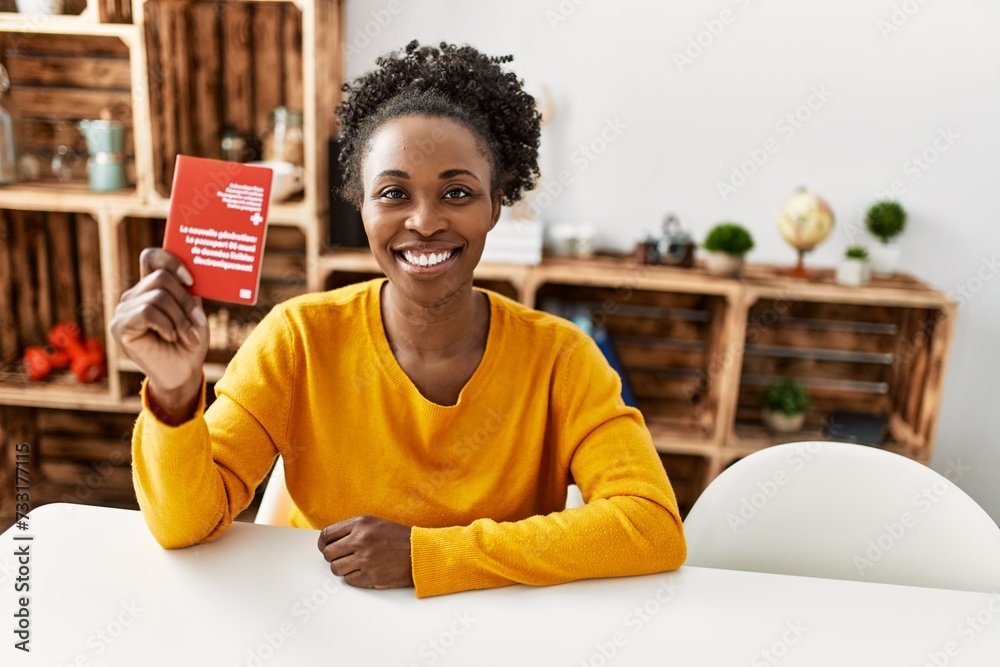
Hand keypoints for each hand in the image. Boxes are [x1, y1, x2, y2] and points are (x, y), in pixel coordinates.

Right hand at [109, 248, 208, 422]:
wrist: (183, 372)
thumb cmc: (190, 342)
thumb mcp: (194, 311)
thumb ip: (187, 290)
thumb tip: (189, 273)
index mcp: (152, 288)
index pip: (152, 257)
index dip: (171, 261)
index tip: (191, 280)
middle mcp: (135, 295)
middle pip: (161, 278)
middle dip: (185, 301)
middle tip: (199, 322)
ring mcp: (124, 310)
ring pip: (157, 297)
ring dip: (180, 318)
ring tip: (189, 336)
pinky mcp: (119, 326)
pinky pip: (147, 312)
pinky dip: (166, 325)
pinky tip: (171, 338)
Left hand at [317, 515, 413, 589]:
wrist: (421, 553)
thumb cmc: (399, 538)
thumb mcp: (375, 523)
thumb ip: (353, 529)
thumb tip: (330, 541)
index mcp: (361, 523)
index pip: (327, 534)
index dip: (323, 544)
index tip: (326, 548)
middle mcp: (361, 540)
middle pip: (328, 553)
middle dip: (333, 557)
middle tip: (343, 558)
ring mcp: (366, 559)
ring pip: (336, 568)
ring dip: (343, 568)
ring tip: (355, 565)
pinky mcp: (371, 576)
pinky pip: (349, 580)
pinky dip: (354, 578)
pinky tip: (365, 571)